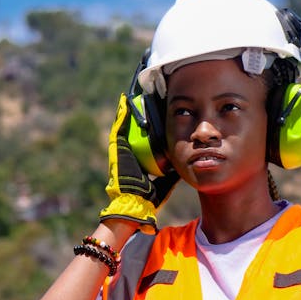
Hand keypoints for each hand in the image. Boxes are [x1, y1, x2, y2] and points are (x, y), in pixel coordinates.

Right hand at [99, 94, 178, 231]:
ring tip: (136, 95)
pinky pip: (119, 127)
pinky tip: (126, 101)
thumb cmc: (150, 197)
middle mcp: (128, 152)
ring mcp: (121, 150)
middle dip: (140, 114)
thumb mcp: (166, 181)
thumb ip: (173, 172)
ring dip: (130, 109)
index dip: (151, 126)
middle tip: (148, 98)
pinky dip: (121, 114)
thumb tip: (183, 163)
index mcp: (138, 159)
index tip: (158, 114)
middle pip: (135, 129)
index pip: (146, 139)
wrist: (135, 204)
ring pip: (125, 124)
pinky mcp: (117, 148)